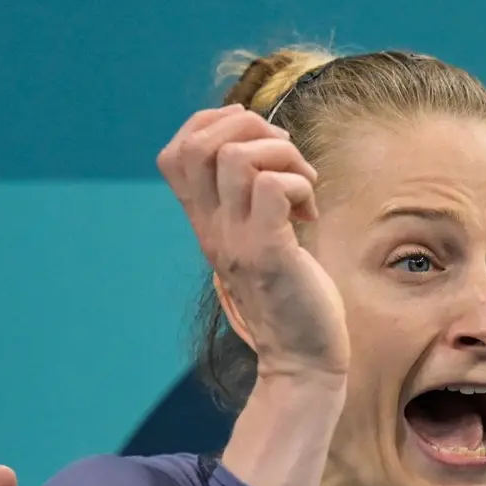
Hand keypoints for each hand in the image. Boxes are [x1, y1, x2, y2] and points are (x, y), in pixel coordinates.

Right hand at [157, 105, 348, 381]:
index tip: (256, 143)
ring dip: (281, 155)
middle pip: (198, 142)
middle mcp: (212, 228)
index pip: (176, 151)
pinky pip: (274, 186)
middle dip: (250, 126)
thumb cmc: (291, 298)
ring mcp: (237, 240)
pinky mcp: (268, 253)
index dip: (213, 125)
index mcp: (205, 222)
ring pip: (238, 156)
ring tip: (302, 187)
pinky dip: (299, 185)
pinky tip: (308, 215)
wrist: (301, 360)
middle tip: (285, 159)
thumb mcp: (257, 241)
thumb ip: (250, 202)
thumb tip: (268, 148)